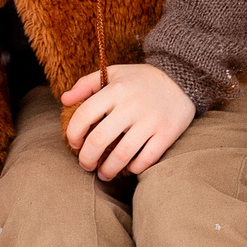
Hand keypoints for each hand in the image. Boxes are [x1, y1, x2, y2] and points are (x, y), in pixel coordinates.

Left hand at [61, 65, 195, 178]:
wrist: (183, 77)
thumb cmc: (142, 78)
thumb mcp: (115, 72)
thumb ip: (87, 83)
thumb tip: (64, 100)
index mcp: (115, 89)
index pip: (85, 114)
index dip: (73, 133)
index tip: (74, 144)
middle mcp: (131, 105)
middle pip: (99, 139)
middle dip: (87, 159)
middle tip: (85, 165)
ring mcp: (150, 120)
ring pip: (122, 154)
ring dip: (108, 170)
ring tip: (104, 174)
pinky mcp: (167, 133)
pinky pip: (147, 159)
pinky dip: (134, 168)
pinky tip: (129, 169)